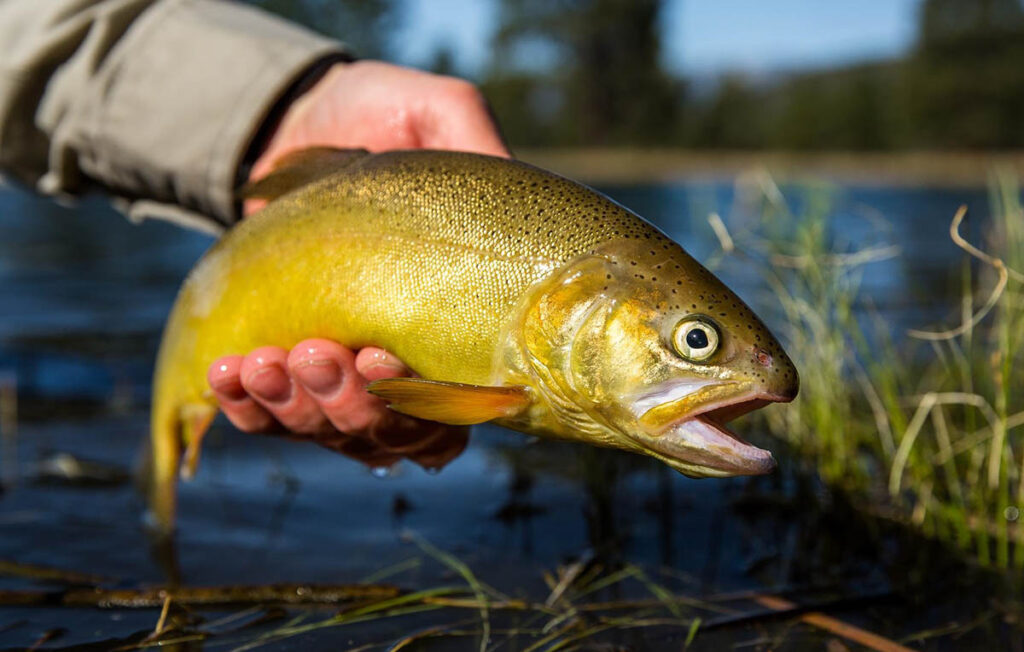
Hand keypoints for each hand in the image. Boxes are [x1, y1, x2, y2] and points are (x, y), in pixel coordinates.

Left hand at [210, 61, 503, 469]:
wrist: (293, 118)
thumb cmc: (379, 114)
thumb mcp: (438, 112)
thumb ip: (477, 142)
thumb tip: (507, 194)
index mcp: (461, 318)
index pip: (458, 403)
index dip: (425, 405)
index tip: (381, 358)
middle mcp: (408, 357)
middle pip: (390, 432)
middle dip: (349, 405)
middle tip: (316, 353)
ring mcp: (345, 369)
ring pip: (327, 431)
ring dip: (293, 408)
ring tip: (261, 363)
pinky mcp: (288, 365)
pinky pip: (268, 416)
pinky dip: (247, 407)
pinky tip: (228, 374)